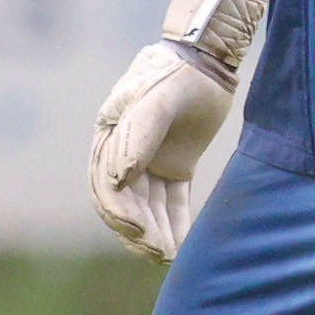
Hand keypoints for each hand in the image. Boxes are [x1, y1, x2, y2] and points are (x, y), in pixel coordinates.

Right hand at [89, 0, 265, 261]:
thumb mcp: (160, 97)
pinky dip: (175, 224)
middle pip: (123, 201)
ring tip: (171, 258)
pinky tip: (183, 248)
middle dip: (137, 229)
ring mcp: (149, 161)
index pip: (106, 182)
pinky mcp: (174, 167)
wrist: (208, 57)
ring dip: (156, 233)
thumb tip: (119, 176)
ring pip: (147, 206)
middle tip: (158, 252)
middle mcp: (124, 152)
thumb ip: (140, 132)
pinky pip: (170, 202)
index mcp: (109, 135)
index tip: (139, 229)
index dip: (120, 209)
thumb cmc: (180, 72)